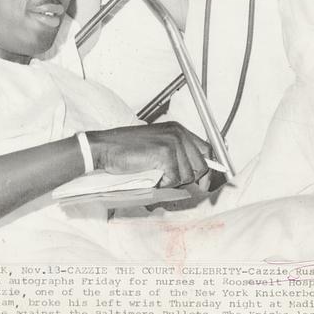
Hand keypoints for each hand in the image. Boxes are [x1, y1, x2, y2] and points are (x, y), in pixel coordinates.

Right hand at [87, 122, 209, 187]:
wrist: (105, 148)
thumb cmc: (126, 150)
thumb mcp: (156, 146)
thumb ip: (176, 155)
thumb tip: (195, 176)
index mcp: (178, 129)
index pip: (207, 149)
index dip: (208, 169)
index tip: (204, 183)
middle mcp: (178, 133)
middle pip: (201, 165)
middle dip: (187, 180)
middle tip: (169, 181)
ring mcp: (173, 141)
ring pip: (187, 175)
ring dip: (171, 182)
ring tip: (156, 176)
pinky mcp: (165, 152)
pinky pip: (174, 178)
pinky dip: (162, 184)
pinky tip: (151, 176)